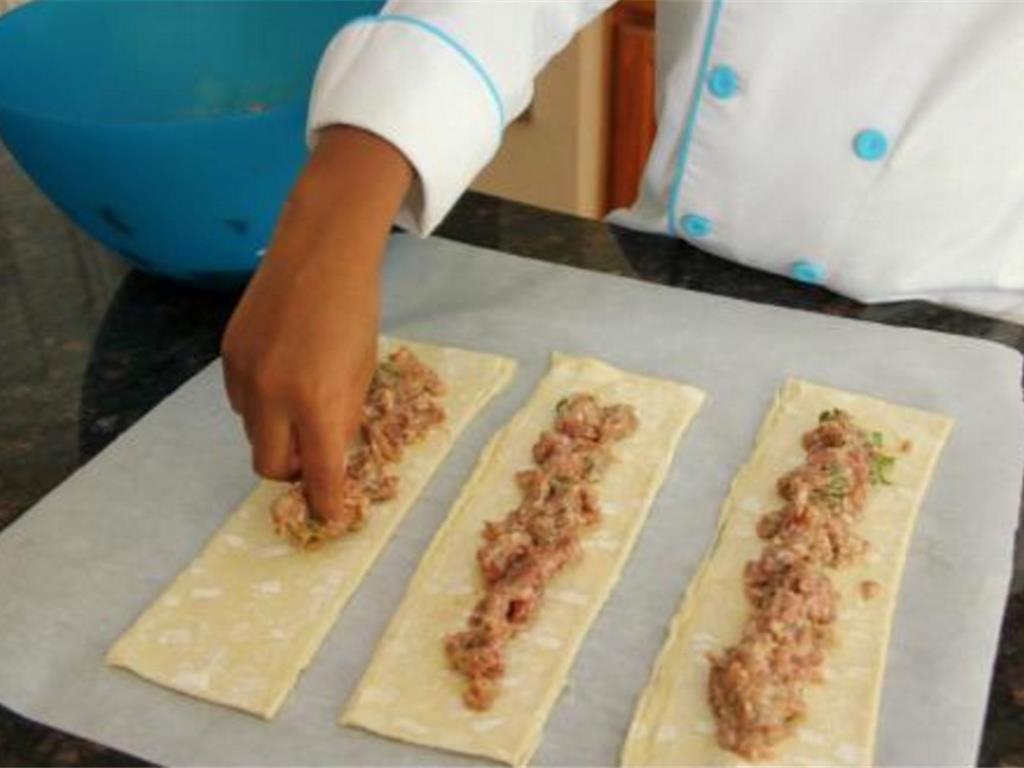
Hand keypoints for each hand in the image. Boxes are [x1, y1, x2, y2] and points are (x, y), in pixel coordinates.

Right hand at [221, 126, 412, 521]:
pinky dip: (260, 404)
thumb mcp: (364, 371)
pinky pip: (239, 401)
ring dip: (276, 435)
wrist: (320, 250)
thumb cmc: (356, 310)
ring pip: (252, 434)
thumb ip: (343, 418)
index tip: (330, 516)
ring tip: (300, 401)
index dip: (326, 502)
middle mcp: (273, 396)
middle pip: (269, 467)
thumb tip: (329, 455)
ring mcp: (243, 376)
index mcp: (318, 402)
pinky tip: (280, 373)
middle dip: (291, 472)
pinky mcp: (226, 356)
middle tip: (313, 458)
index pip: (319, 474)